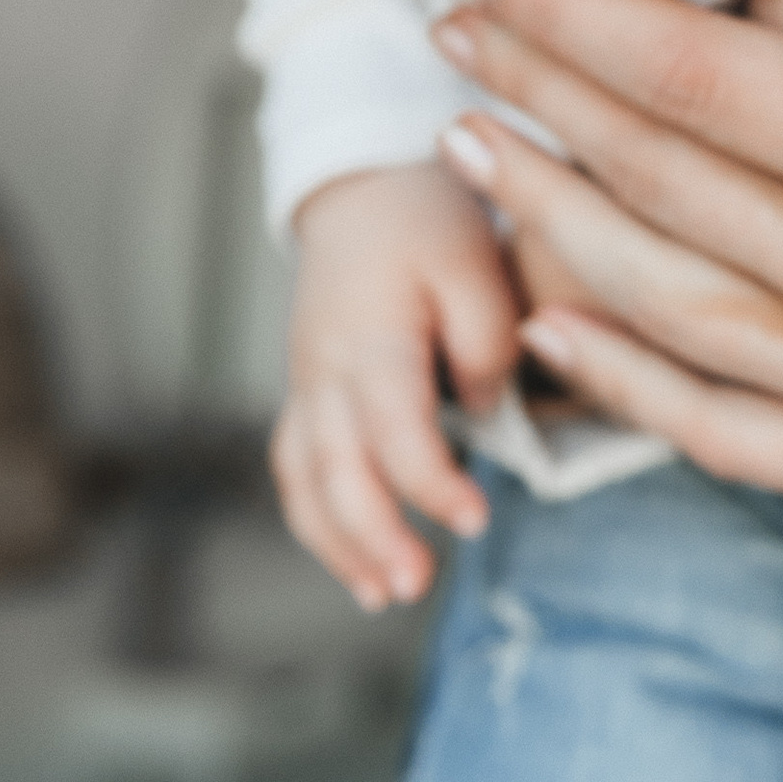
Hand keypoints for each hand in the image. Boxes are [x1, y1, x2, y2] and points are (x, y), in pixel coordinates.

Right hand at [273, 163, 513, 608]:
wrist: (364, 188)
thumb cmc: (428, 222)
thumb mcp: (475, 260)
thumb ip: (486, 339)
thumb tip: (484, 415)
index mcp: (371, 334)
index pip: (393, 427)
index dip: (429, 482)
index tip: (474, 519)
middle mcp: (324, 368)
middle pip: (334, 469)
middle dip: (371, 535)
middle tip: (416, 584)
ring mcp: (306, 385)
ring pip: (302, 478)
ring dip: (337, 543)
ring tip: (384, 593)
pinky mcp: (307, 397)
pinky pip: (296, 468)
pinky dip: (318, 522)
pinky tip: (357, 563)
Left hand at [429, 0, 782, 575]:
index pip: (720, 84)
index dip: (593, 17)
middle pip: (668, 185)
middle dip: (543, 92)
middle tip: (448, 19)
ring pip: (671, 311)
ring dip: (554, 221)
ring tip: (468, 146)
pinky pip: (733, 438)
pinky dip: (629, 384)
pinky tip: (562, 332)